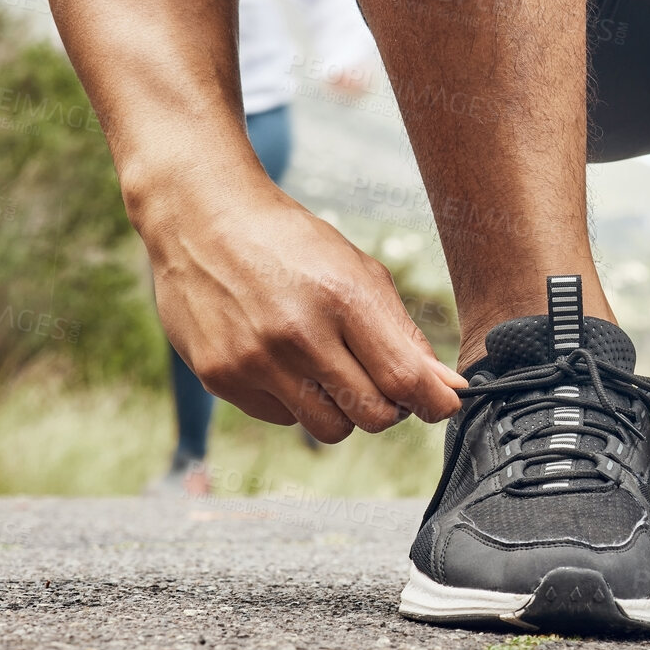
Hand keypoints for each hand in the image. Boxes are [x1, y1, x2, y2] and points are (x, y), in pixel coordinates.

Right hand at [140, 177, 465, 440]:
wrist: (202, 220)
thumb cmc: (291, 244)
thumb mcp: (359, 272)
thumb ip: (404, 335)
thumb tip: (447, 385)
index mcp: (342, 299)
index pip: (404, 379)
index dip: (434, 402)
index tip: (443, 404)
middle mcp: (298, 335)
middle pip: (372, 415)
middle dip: (390, 408)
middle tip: (382, 383)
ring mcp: (254, 361)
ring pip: (329, 429)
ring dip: (343, 410)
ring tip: (331, 370)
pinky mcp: (220, 378)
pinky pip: (283, 419)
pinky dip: (296, 401)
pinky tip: (285, 362)